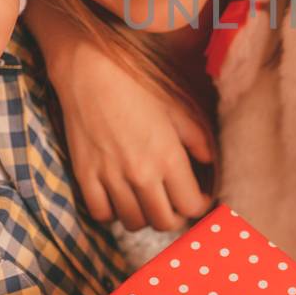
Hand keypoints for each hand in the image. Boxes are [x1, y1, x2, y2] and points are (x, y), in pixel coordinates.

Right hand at [51, 34, 213, 231]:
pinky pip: (101, 215)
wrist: (90, 71)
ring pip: (134, 222)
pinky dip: (112, 213)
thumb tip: (210, 162)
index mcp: (168, 156)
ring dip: (145, 216)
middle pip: (164, 222)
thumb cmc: (137, 86)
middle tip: (174, 202)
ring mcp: (110, 177)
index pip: (191, 205)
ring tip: (147, 200)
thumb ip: (198, 138)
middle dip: (175, 216)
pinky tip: (119, 198)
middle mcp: (141, 173)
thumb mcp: (177, 108)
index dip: (199, 205)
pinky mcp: (85, 176)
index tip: (198, 197)